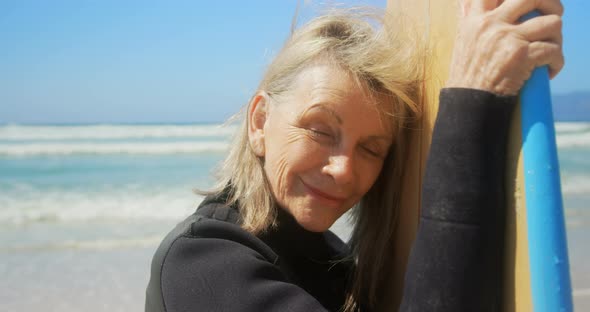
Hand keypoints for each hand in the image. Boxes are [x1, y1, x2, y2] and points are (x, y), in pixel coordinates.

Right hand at [446, 0, 563, 95]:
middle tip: (551, 19)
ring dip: (556, 39)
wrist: (467, 104)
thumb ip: (470, 22)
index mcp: (475, 20)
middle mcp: (491, 24)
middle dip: (550, 6)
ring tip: (549, 51)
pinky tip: (549, 70)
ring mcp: (507, 38)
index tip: (527, 8)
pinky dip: (557, 62)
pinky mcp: (522, 55)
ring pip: (552, 23)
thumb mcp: (462, 43)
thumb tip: (466, 3)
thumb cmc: (465, 80)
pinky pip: (553, 50)